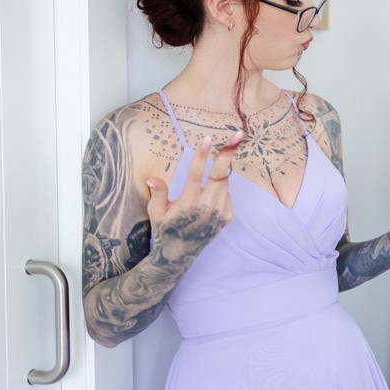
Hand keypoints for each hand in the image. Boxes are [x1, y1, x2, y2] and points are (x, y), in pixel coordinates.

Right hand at [145, 131, 242, 259]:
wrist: (180, 254)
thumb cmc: (164, 229)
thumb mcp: (155, 213)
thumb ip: (157, 194)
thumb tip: (152, 179)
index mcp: (188, 204)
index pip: (196, 174)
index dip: (202, 155)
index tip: (207, 138)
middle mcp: (207, 208)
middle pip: (220, 174)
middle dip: (228, 153)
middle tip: (238, 135)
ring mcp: (220, 212)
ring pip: (224, 182)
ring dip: (224, 166)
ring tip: (226, 149)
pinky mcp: (227, 216)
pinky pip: (226, 193)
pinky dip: (220, 185)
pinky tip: (211, 186)